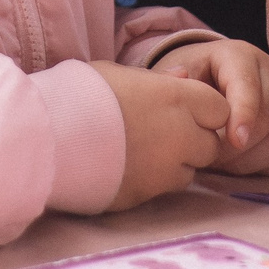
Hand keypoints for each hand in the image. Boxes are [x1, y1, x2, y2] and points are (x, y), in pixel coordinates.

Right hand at [88, 62, 227, 210]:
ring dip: (177, 164)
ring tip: (143, 153)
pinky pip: (164, 191)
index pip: (220, 109)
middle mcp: (179, 135)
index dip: (205, 110)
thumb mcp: (119, 73)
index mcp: (175, 98)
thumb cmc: (79, 93)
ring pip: (190, 171)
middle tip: (165, 134)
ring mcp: (164, 169)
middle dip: (196, 140)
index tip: (185, 110)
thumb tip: (185, 77)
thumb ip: (159, 79)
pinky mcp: (146, 196)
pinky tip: (129, 169)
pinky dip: (154, 182)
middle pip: (211, 145)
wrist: (47, 136)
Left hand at [151, 40, 268, 175]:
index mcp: (241, 56)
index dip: (243, 114)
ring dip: (251, 161)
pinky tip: (244, 169)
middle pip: (268, 118)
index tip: (233, 139)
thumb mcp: (178, 76)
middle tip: (210, 158)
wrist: (208, 87)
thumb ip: (173, 81)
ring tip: (222, 165)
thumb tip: (181, 78)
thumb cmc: (191, 82)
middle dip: (238, 147)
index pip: (249, 85)